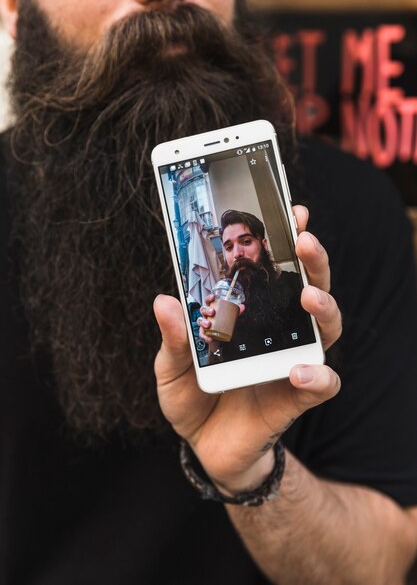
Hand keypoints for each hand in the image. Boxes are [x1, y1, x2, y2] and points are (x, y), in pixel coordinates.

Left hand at [154, 206, 341, 493]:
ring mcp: (292, 359)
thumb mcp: (172, 367)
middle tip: (303, 240)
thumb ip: (174, 337)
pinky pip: (323, 382)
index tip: (289, 211)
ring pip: (327, 327)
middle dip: (311, 260)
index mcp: (250, 314)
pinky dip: (318, 375)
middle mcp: (278, 330)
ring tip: (308, 297)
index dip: (284, 241)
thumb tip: (164, 300)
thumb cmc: (193, 398)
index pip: (274, 271)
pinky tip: (299, 370)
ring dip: (324, 306)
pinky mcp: (297, 395)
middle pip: (308, 287)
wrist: (205, 446)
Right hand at [198, 294, 244, 342]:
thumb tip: (242, 306)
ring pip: (200, 321)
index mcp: (211, 308)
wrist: (219, 336)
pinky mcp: (203, 332)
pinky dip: (205, 336)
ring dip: (203, 322)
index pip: (208, 301)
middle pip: (203, 310)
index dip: (209, 298)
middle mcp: (206, 315)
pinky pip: (201, 334)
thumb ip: (235, 312)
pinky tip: (209, 338)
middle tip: (212, 312)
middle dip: (207, 310)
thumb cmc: (221, 322)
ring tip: (208, 324)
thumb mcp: (228, 316)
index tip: (213, 297)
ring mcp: (203, 323)